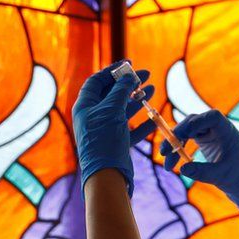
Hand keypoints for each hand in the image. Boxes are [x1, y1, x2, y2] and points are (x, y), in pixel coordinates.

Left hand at [72, 61, 156, 197]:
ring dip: (137, 99)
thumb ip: (121, 90)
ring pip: (122, 110)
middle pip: (111, 94)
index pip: (97, 81)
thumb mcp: (112, 110)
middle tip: (146, 75)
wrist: (106, 174)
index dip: (112, 71)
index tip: (129, 64)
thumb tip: (129, 76)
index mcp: (85, 106)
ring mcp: (104, 130)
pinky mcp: (116, 142)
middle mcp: (93, 117)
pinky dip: (141, 122)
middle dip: (128, 84)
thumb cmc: (104, 140)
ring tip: (152, 90)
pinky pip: (129, 128)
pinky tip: (153, 117)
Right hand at [161, 110, 238, 214]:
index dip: (195, 123)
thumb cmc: (238, 177)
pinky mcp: (203, 139)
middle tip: (164, 152)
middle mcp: (218, 128)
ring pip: (186, 130)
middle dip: (177, 135)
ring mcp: (209, 132)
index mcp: (228, 131)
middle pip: (193, 122)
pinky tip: (172, 164)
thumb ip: (203, 172)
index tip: (181, 135)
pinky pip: (186, 138)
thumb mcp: (220, 176)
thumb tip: (182, 169)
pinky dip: (177, 149)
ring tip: (167, 165)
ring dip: (174, 144)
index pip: (212, 117)